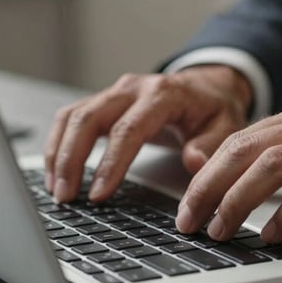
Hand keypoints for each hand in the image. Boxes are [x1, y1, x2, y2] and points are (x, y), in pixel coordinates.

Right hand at [44, 66, 252, 201]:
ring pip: (73, 116)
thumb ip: (211, 145)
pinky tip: (56, 172)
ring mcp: (114, 93)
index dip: (111, 163)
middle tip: (66, 196)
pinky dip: (59, 144)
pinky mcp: (103, 102)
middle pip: (89, 119)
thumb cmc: (214, 108)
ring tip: (56, 190)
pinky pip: (71, 118)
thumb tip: (194, 163)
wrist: (208, 86)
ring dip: (59, 153)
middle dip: (72, 159)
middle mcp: (132, 89)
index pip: (128, 129)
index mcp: (162, 94)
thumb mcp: (225, 126)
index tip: (99, 193)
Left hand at [176, 96, 281, 242]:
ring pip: (273, 167)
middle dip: (209, 186)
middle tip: (190, 219)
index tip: (190, 200)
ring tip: (222, 230)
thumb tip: (252, 184)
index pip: (243, 139)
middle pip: (247, 150)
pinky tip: (274, 234)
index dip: (208, 171)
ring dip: (239, 201)